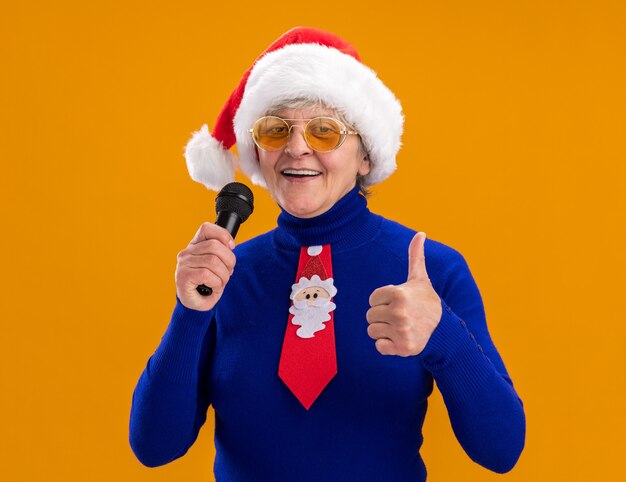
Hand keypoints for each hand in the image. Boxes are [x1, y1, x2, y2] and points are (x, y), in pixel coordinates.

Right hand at [175, 222, 236, 310]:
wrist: (196, 305)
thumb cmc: (208, 284)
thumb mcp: (218, 265)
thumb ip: (222, 252)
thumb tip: (230, 245)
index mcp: (195, 246)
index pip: (206, 228)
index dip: (223, 235)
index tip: (232, 246)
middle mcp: (187, 252)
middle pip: (215, 246)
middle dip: (229, 260)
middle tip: (228, 272)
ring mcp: (183, 264)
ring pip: (213, 261)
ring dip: (223, 275)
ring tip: (220, 282)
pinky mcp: (183, 277)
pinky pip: (207, 274)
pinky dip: (216, 282)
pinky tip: (214, 287)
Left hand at [366, 232, 442, 355]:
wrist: (444, 330)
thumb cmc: (427, 302)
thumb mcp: (420, 279)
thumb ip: (416, 256)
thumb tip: (421, 233)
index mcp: (398, 293)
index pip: (372, 299)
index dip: (382, 301)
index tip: (397, 303)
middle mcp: (399, 312)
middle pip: (370, 315)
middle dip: (382, 316)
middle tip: (399, 316)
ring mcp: (401, 331)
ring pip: (372, 331)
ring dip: (383, 330)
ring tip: (399, 327)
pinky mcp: (402, 348)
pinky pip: (379, 347)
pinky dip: (387, 345)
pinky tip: (400, 339)